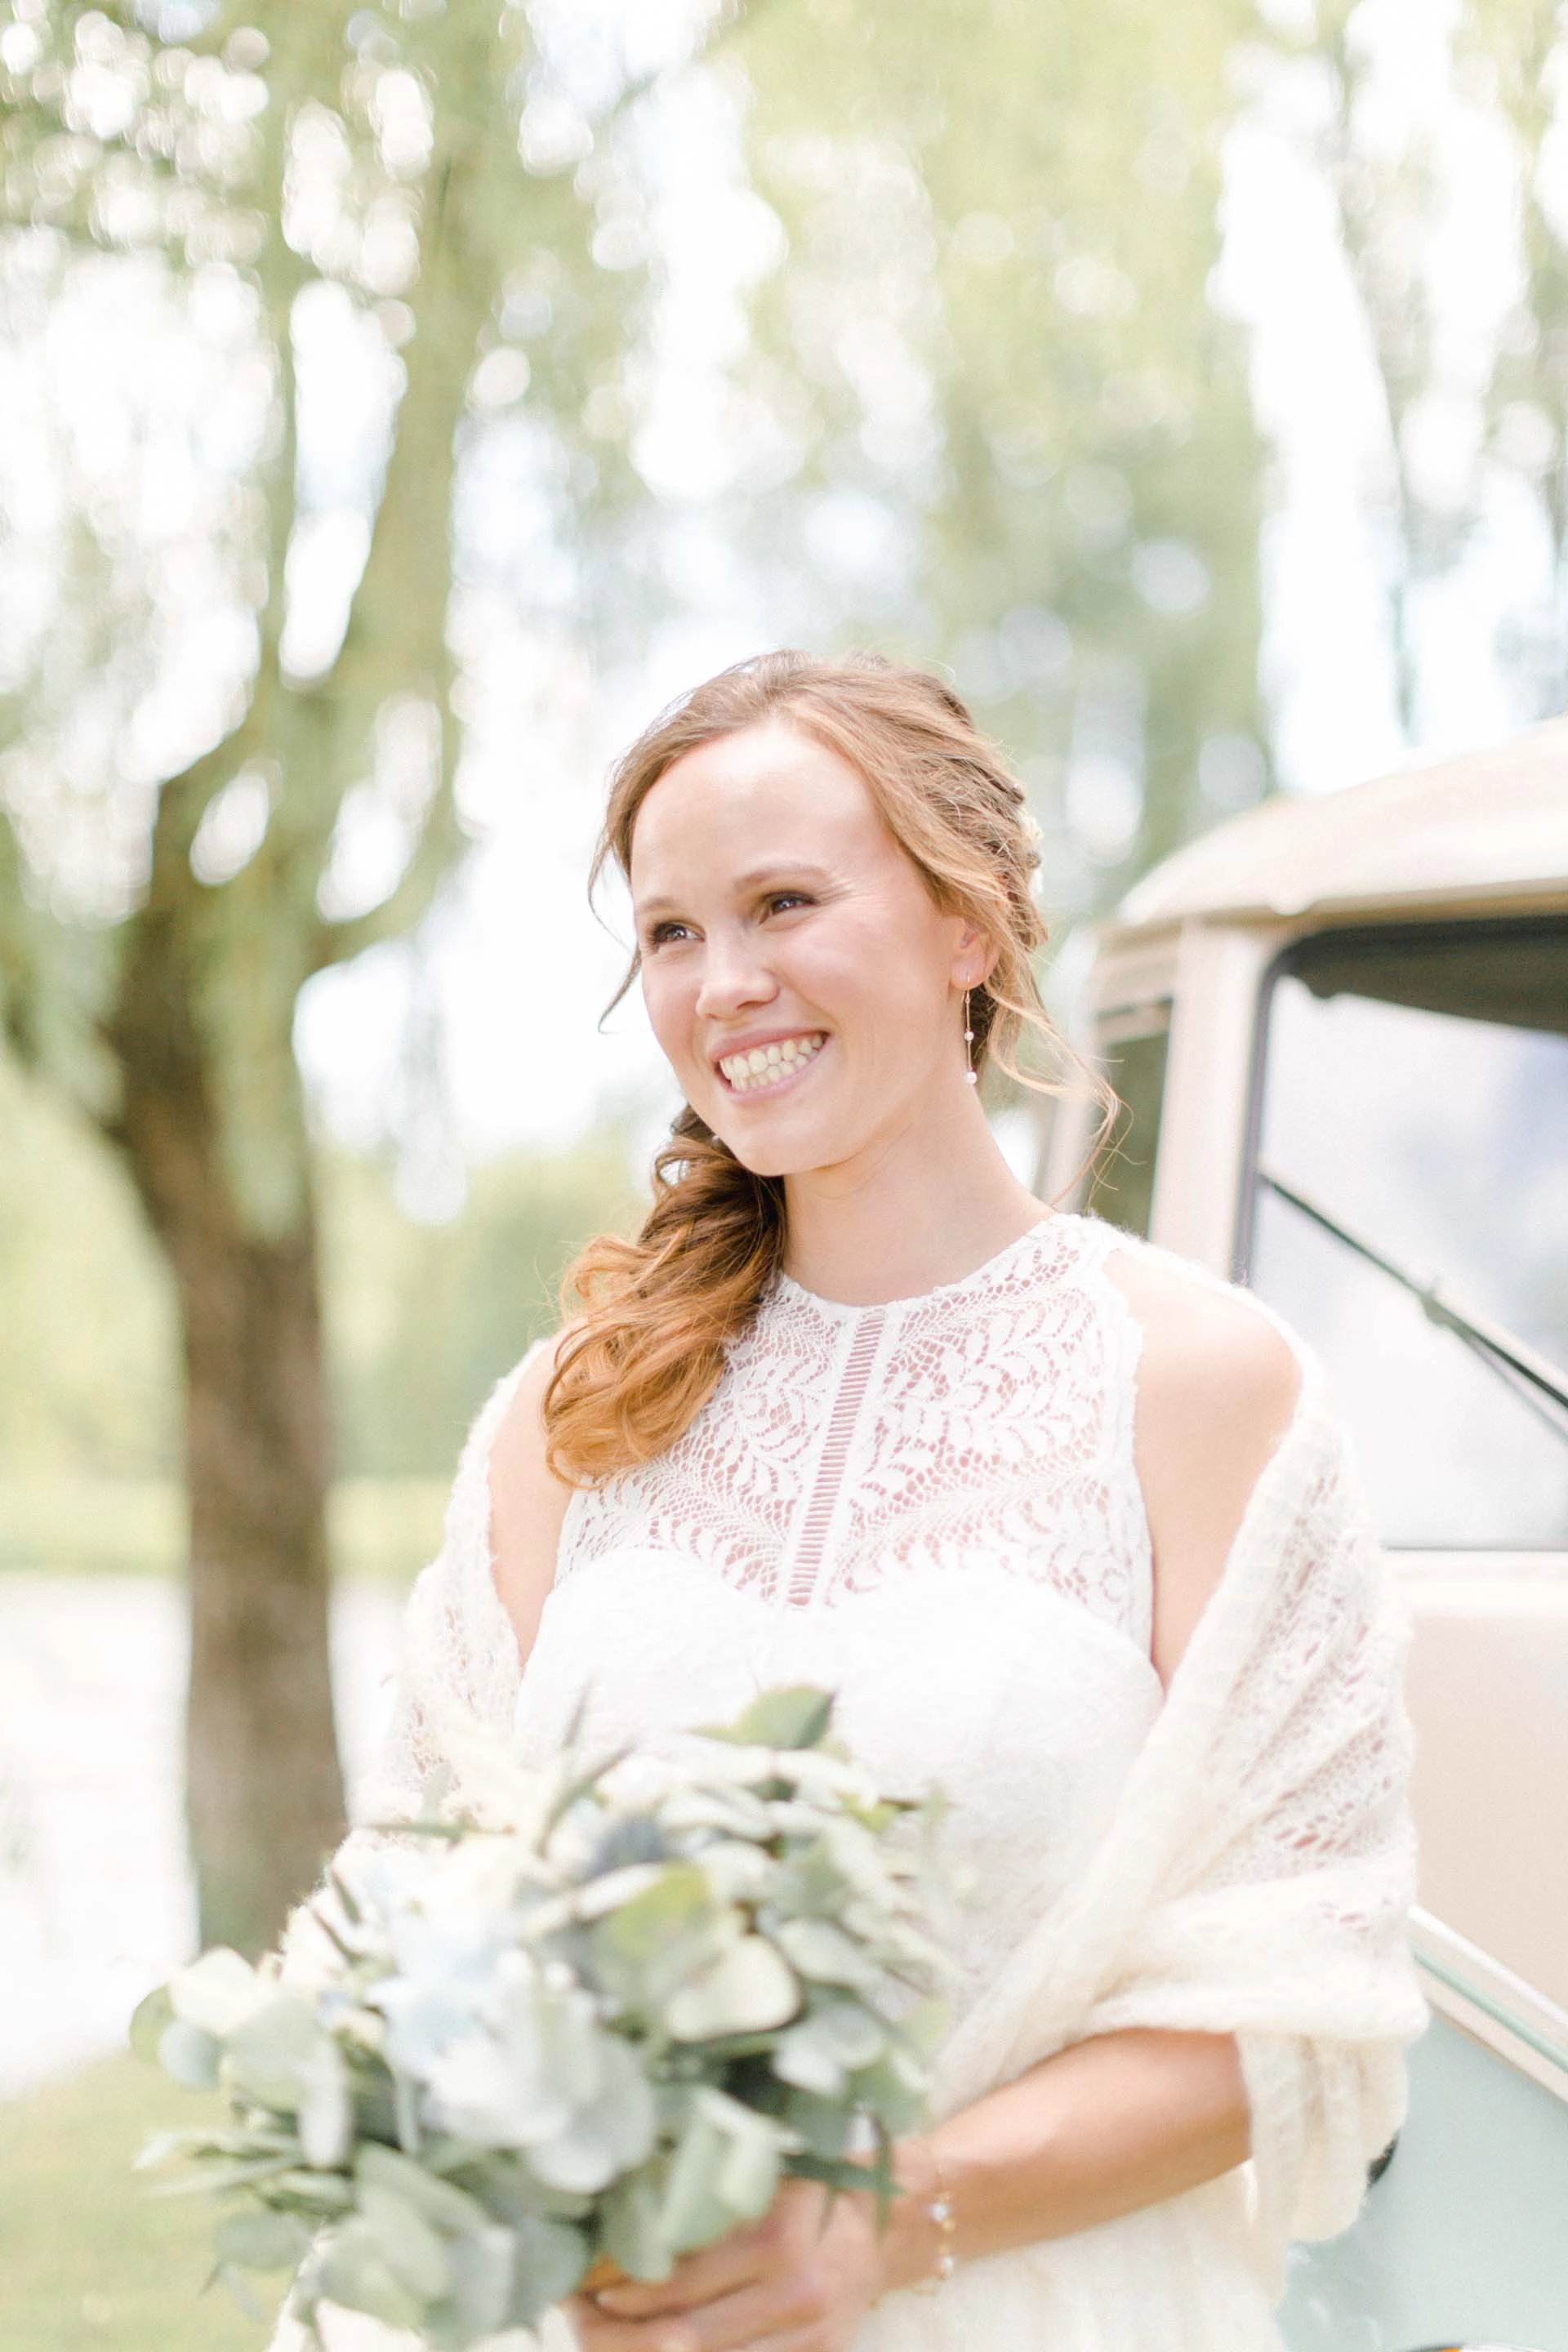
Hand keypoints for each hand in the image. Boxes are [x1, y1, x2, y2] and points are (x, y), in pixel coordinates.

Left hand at [565, 2175, 897, 2351]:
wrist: (879, 2230)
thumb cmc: (803, 2194)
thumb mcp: (760, 2180)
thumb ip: (704, 2200)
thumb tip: (621, 2219)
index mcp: (774, 2234)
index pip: (677, 2281)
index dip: (622, 2292)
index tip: (584, 2287)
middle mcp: (792, 2290)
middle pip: (682, 2335)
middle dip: (618, 2336)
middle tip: (580, 2318)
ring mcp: (806, 2336)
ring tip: (603, 2340)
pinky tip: (658, 2351)